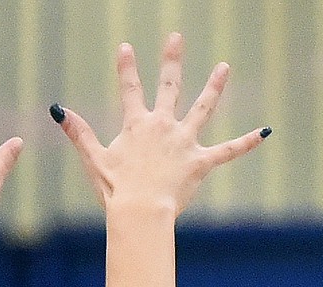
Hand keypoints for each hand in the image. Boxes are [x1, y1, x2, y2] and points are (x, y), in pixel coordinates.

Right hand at [53, 32, 265, 217]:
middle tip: (176, 38)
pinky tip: (264, 132)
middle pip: (169, 87)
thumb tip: (58, 110)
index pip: (131, 90)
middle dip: (172, 61)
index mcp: (137, 126)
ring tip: (224, 67)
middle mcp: (163, 127)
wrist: (140, 211)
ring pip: (202, 108)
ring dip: (214, 87)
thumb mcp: (94, 160)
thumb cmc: (116, 191)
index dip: (128, 69)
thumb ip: (79, 133)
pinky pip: (227, 151)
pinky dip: (246, 142)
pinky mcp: (200, 163)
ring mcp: (183, 143)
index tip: (127, 48)